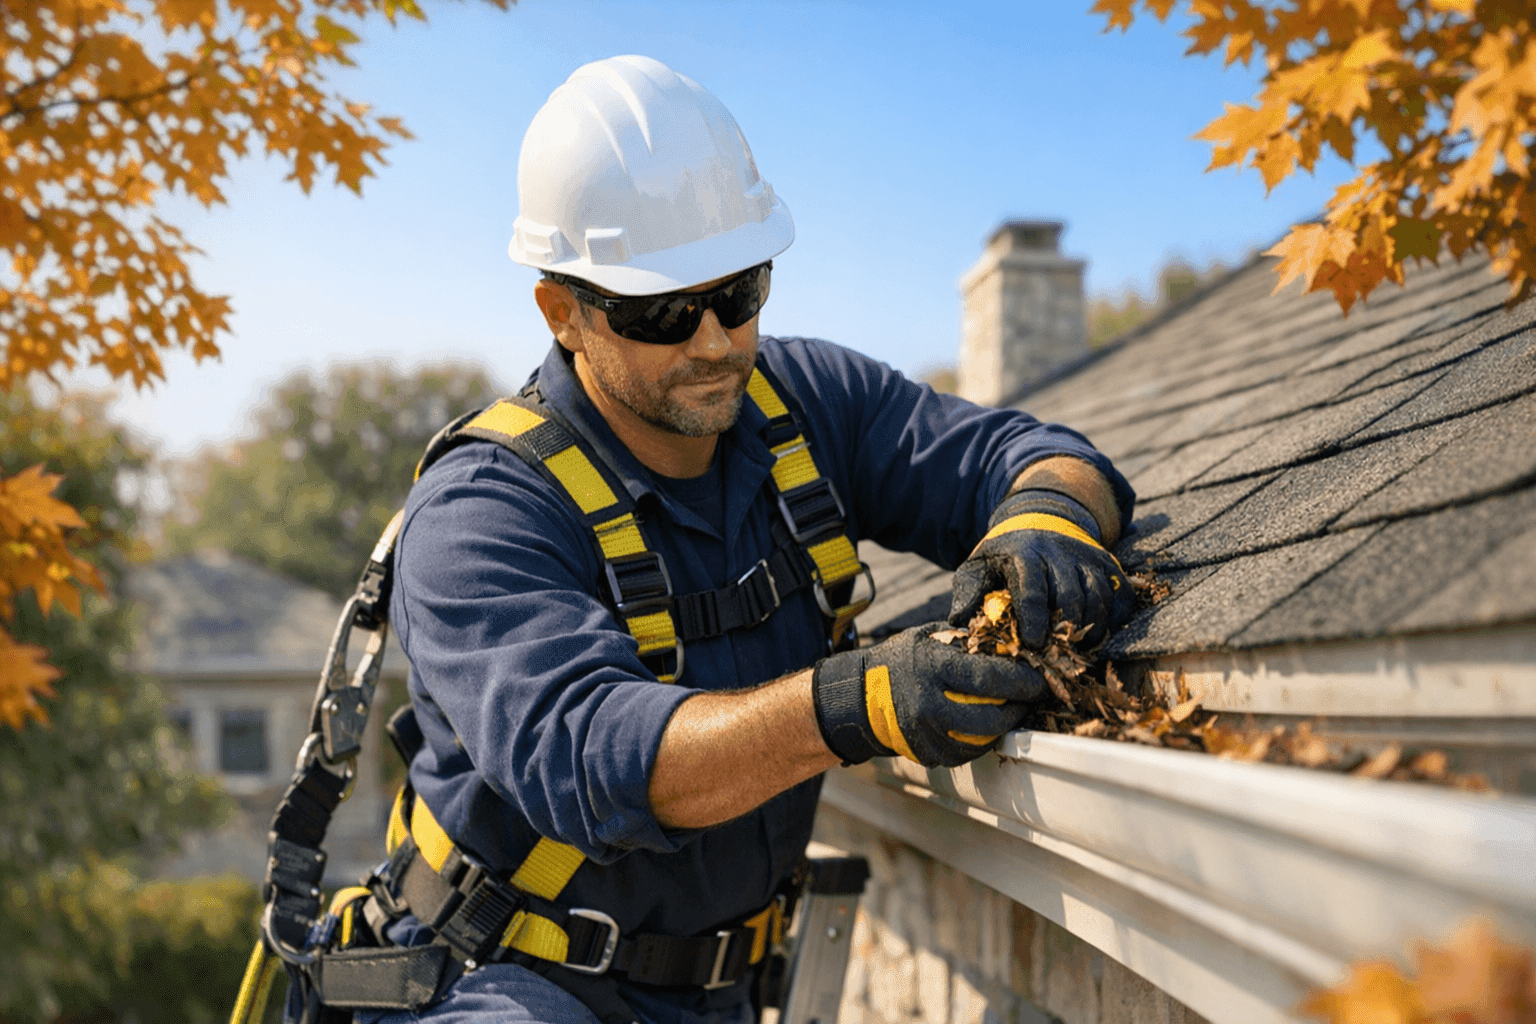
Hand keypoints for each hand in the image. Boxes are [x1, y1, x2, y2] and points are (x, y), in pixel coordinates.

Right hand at [811, 623, 1046, 767]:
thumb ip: (969, 640)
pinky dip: (983, 739)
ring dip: (1005, 725)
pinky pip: (968, 752)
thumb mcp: (931, 636)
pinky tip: (989, 723)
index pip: (988, 678)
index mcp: (932, 669)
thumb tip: (1014, 641)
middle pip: (991, 717)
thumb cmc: (903, 659)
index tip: (1039, 678)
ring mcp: (927, 735)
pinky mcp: (928, 754)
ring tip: (1014, 709)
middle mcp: (929, 705)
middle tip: (1033, 697)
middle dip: (1020, 708)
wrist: (862, 695)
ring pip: (983, 739)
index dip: (1021, 680)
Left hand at [949, 489, 1133, 648]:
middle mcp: (1059, 552)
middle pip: (1070, 597)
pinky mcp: (1106, 562)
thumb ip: (968, 593)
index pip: (1031, 590)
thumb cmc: (1004, 555)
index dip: (1033, 620)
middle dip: (1065, 631)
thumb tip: (958, 622)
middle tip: (1057, 654)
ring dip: (1091, 629)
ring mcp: (1086, 556)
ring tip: (1078, 650)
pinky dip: (1116, 617)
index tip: (1032, 644)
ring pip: (1098, 597)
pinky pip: (1120, 593)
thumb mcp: (978, 566)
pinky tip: (1102, 634)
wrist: (1039, 518)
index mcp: (1024, 554)